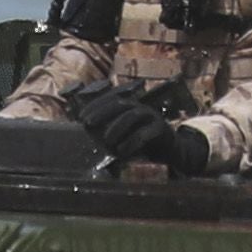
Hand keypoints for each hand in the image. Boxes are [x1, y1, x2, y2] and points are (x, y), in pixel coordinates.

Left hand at [69, 79, 201, 169]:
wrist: (170, 150)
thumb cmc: (142, 141)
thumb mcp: (123, 134)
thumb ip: (107, 130)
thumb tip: (86, 129)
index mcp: (130, 106)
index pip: (110, 99)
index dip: (95, 106)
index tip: (81, 117)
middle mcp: (140, 107)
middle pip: (120, 104)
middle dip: (101, 112)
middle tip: (88, 124)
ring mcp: (152, 117)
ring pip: (132, 116)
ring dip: (116, 128)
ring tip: (106, 141)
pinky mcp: (161, 129)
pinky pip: (145, 133)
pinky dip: (132, 142)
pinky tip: (122, 151)